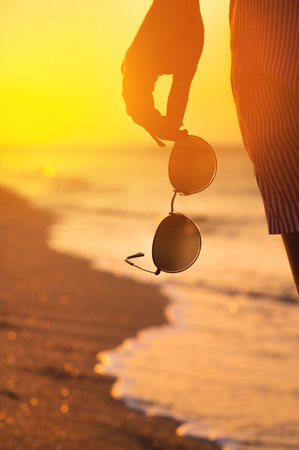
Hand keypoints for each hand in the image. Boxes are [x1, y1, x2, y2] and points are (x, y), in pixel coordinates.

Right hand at [121, 0, 203, 145]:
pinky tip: (161, 111)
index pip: (145, 115)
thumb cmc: (185, 30)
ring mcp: (129, 67)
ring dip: (152, 118)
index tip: (182, 134)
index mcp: (138, 74)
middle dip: (158, 126)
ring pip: (135, 104)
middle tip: (180, 134)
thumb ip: (179, 98)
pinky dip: (148, 105)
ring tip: (173, 126)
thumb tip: (176, 124)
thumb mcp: (186, 69)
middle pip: (137, 113)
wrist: (177, 0)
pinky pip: (136, 92)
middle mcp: (128, 72)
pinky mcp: (135, 62)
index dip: (163, 129)